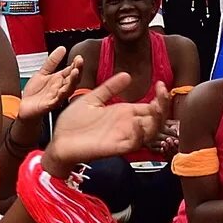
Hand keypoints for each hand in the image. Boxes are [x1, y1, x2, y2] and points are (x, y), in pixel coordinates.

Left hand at [17, 46, 83, 120]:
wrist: (23, 108)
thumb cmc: (34, 94)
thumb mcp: (42, 73)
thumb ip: (52, 61)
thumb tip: (62, 48)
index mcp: (59, 80)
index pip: (71, 71)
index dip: (76, 64)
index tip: (79, 57)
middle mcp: (60, 88)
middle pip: (73, 79)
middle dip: (78, 70)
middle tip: (80, 61)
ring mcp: (56, 96)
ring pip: (68, 89)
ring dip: (73, 81)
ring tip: (76, 72)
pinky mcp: (50, 105)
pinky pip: (57, 100)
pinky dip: (61, 94)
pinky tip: (63, 89)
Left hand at [44, 73, 176, 169]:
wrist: (58, 141)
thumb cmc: (73, 123)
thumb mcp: (92, 99)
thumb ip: (110, 88)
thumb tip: (127, 75)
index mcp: (123, 114)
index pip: (150, 107)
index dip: (160, 98)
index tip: (161, 84)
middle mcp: (127, 125)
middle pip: (156, 120)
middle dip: (164, 106)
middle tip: (163, 92)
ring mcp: (122, 137)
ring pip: (150, 132)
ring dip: (157, 120)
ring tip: (157, 105)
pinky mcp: (115, 147)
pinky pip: (133, 143)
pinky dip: (139, 133)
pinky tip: (137, 121)